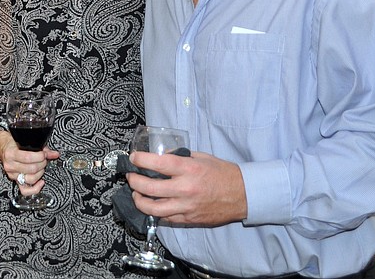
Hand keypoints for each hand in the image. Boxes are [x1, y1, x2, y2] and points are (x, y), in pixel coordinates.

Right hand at [0, 129, 59, 195]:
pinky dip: (35, 188)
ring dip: (40, 173)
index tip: (44, 153)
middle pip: (31, 169)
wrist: (3, 147)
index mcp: (11, 154)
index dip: (40, 156)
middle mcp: (10, 166)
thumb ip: (41, 148)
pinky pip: (25, 190)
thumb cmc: (13, 143)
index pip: (28, 158)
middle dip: (42, 163)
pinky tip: (41, 182)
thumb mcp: (25, 142)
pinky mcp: (16, 181)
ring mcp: (13, 175)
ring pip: (30, 179)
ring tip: (42, 167)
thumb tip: (53, 153)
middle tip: (44, 158)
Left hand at [126, 150, 247, 225]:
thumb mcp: (201, 156)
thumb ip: (179, 156)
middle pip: (149, 188)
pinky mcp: (188, 219)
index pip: (157, 163)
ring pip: (153, 208)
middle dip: (134, 181)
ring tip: (136, 194)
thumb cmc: (223, 174)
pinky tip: (151, 205)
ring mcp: (186, 206)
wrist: (243, 195)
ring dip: (139, 201)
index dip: (140, 160)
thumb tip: (160, 156)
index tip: (133, 158)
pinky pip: (165, 218)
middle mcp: (185, 188)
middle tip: (131, 176)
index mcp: (188, 169)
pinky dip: (154, 212)